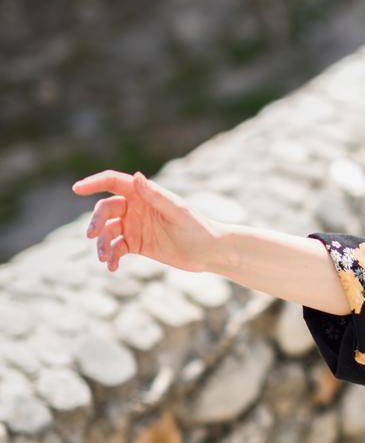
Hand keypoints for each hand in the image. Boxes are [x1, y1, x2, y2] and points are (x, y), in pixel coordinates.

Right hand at [71, 169, 223, 273]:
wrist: (209, 252)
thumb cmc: (198, 227)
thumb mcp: (177, 211)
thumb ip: (156, 196)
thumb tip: (137, 176)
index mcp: (144, 194)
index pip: (114, 183)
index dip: (94, 183)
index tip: (76, 189)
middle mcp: (136, 208)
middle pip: (105, 210)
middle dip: (96, 221)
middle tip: (91, 235)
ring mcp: (134, 227)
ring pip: (108, 232)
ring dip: (102, 244)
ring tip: (104, 258)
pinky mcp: (136, 245)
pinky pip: (116, 249)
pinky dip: (111, 256)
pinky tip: (111, 266)